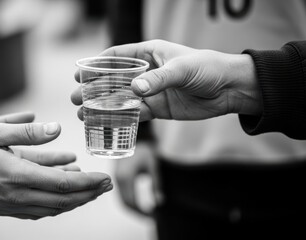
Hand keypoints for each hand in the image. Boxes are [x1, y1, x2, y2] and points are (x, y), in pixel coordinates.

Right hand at [0, 112, 112, 219]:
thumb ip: (27, 132)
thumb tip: (56, 129)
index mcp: (17, 175)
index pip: (63, 184)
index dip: (88, 182)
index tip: (105, 178)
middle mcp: (18, 195)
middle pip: (63, 200)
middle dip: (88, 193)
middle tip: (106, 185)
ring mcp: (12, 205)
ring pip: (53, 208)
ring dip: (75, 200)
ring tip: (91, 190)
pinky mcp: (6, 208)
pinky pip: (38, 210)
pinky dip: (56, 204)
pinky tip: (64, 195)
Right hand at [71, 40, 262, 120]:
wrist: (230, 89)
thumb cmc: (208, 68)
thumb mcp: (183, 69)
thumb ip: (159, 79)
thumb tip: (135, 90)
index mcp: (149, 53)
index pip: (116, 56)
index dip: (96, 64)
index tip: (79, 74)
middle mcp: (147, 72)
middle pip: (113, 80)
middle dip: (93, 89)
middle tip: (76, 99)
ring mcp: (151, 91)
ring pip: (120, 99)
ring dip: (102, 106)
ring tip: (83, 114)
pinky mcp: (158, 109)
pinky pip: (134, 114)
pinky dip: (120, 118)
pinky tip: (105, 123)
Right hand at [114, 142, 161, 215]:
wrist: (136, 135)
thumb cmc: (145, 149)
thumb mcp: (153, 166)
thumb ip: (156, 185)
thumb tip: (159, 201)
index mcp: (126, 177)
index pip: (131, 202)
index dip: (142, 212)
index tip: (154, 216)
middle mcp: (118, 178)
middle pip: (124, 203)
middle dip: (137, 213)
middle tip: (151, 217)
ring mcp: (115, 177)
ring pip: (121, 199)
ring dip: (133, 207)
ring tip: (146, 212)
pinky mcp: (117, 175)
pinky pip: (121, 192)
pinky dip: (129, 200)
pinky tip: (138, 202)